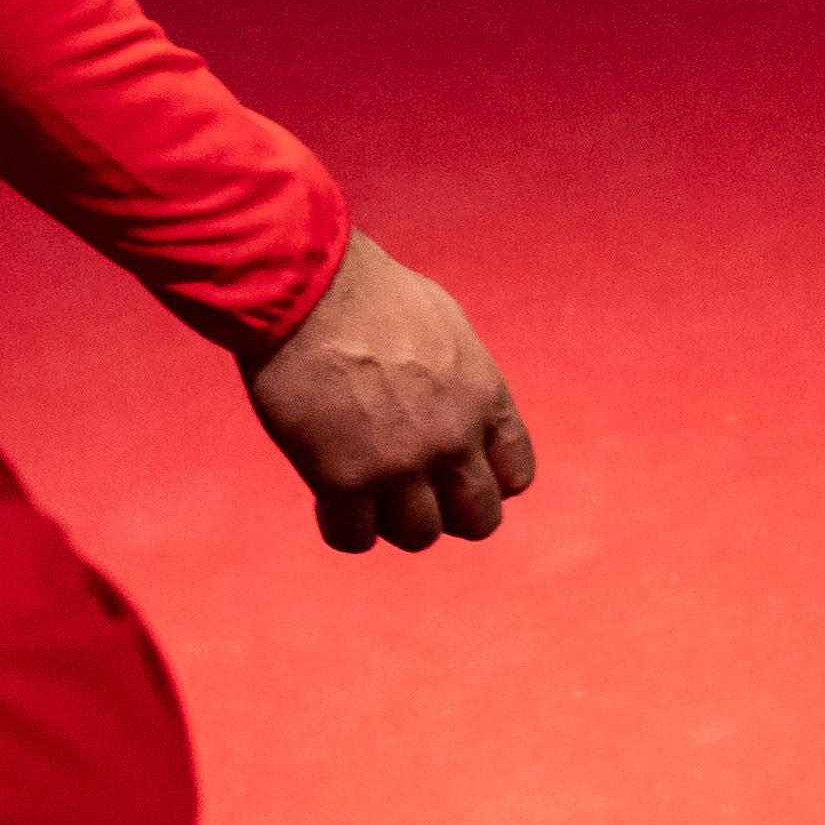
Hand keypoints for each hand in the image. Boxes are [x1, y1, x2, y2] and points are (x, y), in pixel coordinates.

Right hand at [246, 233, 534, 550]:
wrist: (308, 286)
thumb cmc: (369, 292)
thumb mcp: (446, 326)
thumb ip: (462, 379)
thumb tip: (458, 405)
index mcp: (483, 396)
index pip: (516, 475)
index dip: (484, 480)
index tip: (452, 472)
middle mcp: (453, 437)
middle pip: (478, 520)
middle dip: (448, 514)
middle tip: (412, 494)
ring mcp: (400, 463)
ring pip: (418, 536)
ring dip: (392, 520)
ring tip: (365, 492)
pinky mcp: (344, 479)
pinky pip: (355, 538)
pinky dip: (343, 527)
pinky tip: (328, 498)